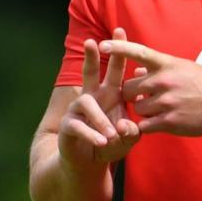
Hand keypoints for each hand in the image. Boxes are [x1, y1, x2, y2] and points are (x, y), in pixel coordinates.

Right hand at [58, 28, 140, 167]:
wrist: (89, 161)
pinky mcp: (69, 124)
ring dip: (100, 119)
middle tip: (93, 40)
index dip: (122, 56)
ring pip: (87, 103)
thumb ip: (132, 131)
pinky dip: (92, 134)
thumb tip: (125, 125)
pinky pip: (79, 126)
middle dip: (94, 55)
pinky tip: (102, 141)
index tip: (126, 39)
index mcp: (112, 93)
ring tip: (112, 135)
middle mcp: (94, 96)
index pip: (118, 71)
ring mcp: (79, 109)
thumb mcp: (128, 138)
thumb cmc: (113, 142)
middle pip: (92, 71)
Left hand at [104, 40, 201, 135]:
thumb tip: (138, 68)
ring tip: (162, 109)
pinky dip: (149, 124)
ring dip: (144, 110)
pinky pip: (145, 124)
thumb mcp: (185, 69)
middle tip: (146, 96)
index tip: (103, 44)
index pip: (139, 52)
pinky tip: (163, 121)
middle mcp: (165, 81)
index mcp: (169, 64)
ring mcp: (167, 102)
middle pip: (129, 88)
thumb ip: (161, 68)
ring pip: (137, 108)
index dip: (120, 48)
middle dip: (133, 94)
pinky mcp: (169, 121)